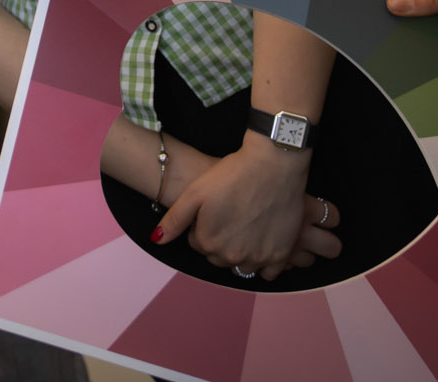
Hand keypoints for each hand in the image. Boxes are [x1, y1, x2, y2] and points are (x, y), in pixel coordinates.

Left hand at [153, 142, 341, 279]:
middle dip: (221, 241)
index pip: (199, 245)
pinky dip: (264, 262)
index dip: (204, 226)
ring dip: (241, 253)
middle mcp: (232, 256)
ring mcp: (258, 258)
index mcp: (208, 242)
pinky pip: (268, 273)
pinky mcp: (280, 255)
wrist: (273, 164)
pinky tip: (263, 241)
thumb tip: (156, 241)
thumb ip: (174, 220)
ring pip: (242, 266)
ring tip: (247, 227)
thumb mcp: (195, 192)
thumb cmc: (232, 174)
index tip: (215, 211)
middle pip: (219, 257)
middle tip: (231, 216)